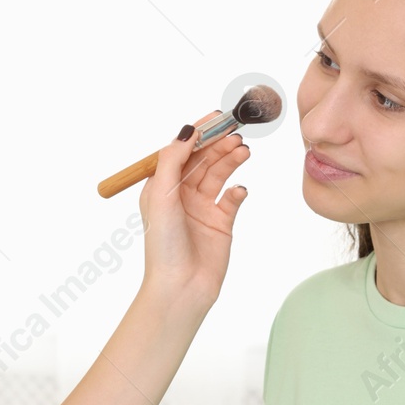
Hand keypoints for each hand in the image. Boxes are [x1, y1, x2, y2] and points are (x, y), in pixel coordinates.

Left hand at [138, 126, 250, 309]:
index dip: (198, 133)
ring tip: (243, 150)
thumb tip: (187, 131)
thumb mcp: (161, 196)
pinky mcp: (221, 223)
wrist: (181, 287)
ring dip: (230, 160)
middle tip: (235, 132)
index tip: (216, 117)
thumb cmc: (164, 246)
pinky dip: (237, 190)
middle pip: (203, 159)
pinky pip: (232, 198)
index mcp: (161, 187)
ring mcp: (202, 208)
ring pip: (219, 174)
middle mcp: (181, 195)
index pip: (181, 151)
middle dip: (218, 144)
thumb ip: (173, 161)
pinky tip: (239, 190)